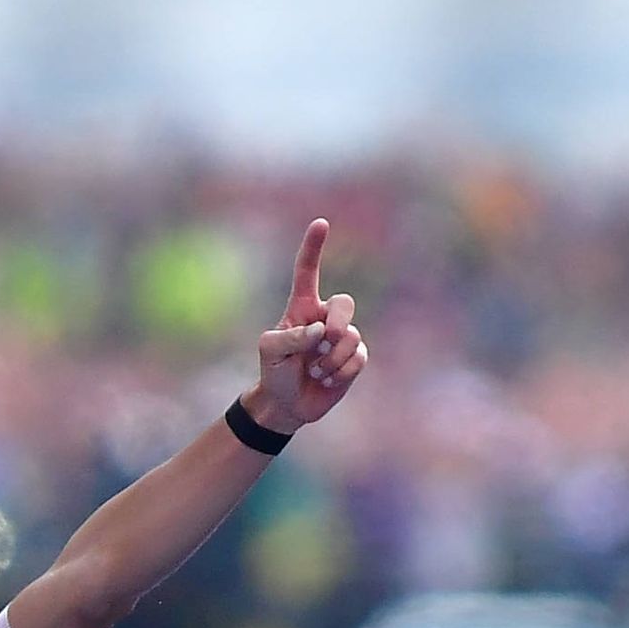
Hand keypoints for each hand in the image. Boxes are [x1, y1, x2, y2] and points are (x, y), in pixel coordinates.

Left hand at [245, 220, 368, 433]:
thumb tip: (320, 331)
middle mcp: (325, 318)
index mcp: (302, 308)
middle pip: (344, 304)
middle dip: (337, 323)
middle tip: (324, 342)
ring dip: (330, 360)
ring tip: (314, 371)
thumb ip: (290, 336)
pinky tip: (327, 380)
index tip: (320, 223)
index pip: (308, 272)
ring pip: (350, 338)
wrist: (287, 404)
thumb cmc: (274, 371)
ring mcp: (342, 338)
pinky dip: (341, 372)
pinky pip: (359, 358)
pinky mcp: (354, 359)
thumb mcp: (269, 351)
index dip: (313, 248)